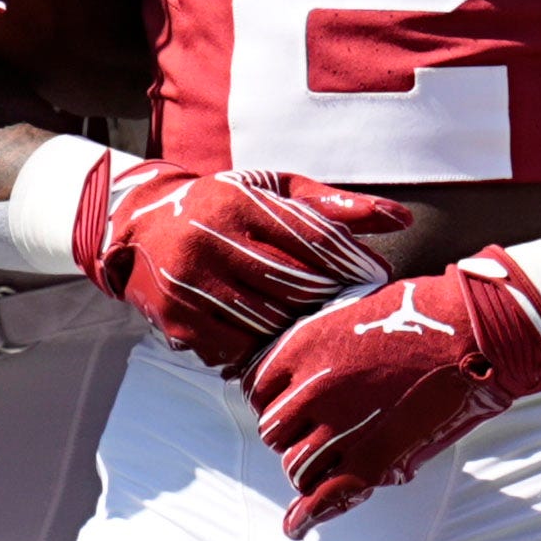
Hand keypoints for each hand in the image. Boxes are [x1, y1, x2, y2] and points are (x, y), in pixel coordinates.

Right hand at [69, 161, 409, 381]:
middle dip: (329, 298)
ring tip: (313, 322)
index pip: (311, 238)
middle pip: (294, 285)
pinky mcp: (177, 321)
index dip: (352, 261)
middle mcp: (208, 242)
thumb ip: (333, 206)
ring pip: (268, 322)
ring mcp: (188, 286)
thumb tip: (402, 219)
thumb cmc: (221, 206)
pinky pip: (237, 348)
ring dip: (296, 326)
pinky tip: (269, 334)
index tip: (376, 274)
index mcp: (236, 202)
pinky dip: (259, 346)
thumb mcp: (271, 192)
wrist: (138, 226)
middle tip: (349, 306)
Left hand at [247, 247, 540, 536]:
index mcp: (303, 347)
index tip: (291, 407)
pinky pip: (324, 497)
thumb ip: (325, 349)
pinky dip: (306, 516)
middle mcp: (311, 389)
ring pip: (297, 467)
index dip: (275, 402)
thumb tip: (311, 375)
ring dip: (309, 470)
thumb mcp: (355, 315)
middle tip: (318, 436)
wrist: (476, 335)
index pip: (259, 390)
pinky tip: (295, 527)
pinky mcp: (373, 459)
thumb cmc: (424, 316)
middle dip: (292, 438)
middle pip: (275, 433)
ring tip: (329, 467)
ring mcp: (340, 426)